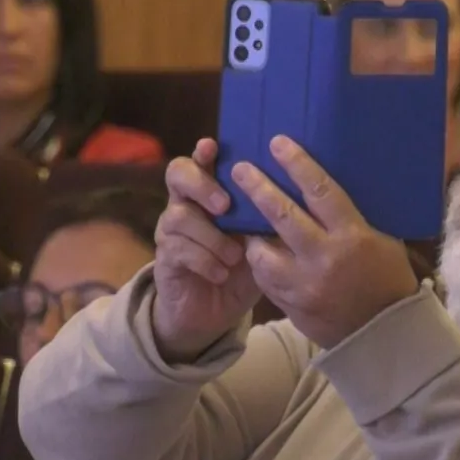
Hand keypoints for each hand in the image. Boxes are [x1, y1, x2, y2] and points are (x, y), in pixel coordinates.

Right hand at [151, 140, 261, 361]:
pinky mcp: (165, 258)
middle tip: (224, 205)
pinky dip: (205, 261)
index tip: (213, 147)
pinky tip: (222, 274)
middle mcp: (186, 204)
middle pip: (177, 173)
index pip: (201, 161)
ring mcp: (171, 230)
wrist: (213, 313)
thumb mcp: (259, 243)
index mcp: (210, 194)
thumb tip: (295, 195)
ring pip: (179, 216)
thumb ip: (267, 219)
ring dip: (211, 236)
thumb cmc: (240, 269)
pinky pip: (178, 249)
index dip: (204, 152)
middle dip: (201, 185)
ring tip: (234, 256)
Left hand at [233, 135, 420, 348]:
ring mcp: (304, 285)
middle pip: (282, 216)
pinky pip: (265, 280)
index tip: (278, 144)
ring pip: (262, 252)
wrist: (384, 334)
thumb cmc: (388, 278)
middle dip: (258, 189)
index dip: (297, 165)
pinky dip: (260, 264)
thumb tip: (327, 185)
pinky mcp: (291, 305)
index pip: (321, 192)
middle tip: (240, 169)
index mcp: (353, 236)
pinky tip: (257, 252)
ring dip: (250, 233)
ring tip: (241, 218)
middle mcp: (325, 258)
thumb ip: (355, 216)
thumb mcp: (383, 240)